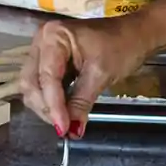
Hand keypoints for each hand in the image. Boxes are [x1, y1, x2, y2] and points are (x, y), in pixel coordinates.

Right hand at [20, 16, 148, 135]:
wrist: (135, 34)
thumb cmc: (122, 46)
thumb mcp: (101, 75)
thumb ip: (81, 102)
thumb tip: (72, 130)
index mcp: (54, 36)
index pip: (47, 77)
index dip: (53, 105)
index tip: (64, 128)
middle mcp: (42, 41)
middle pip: (31, 82)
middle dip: (45, 107)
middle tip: (64, 127)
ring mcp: (43, 50)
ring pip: (33, 85)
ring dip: (46, 106)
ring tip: (66, 121)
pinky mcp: (49, 61)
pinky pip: (42, 84)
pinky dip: (51, 100)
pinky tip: (63, 112)